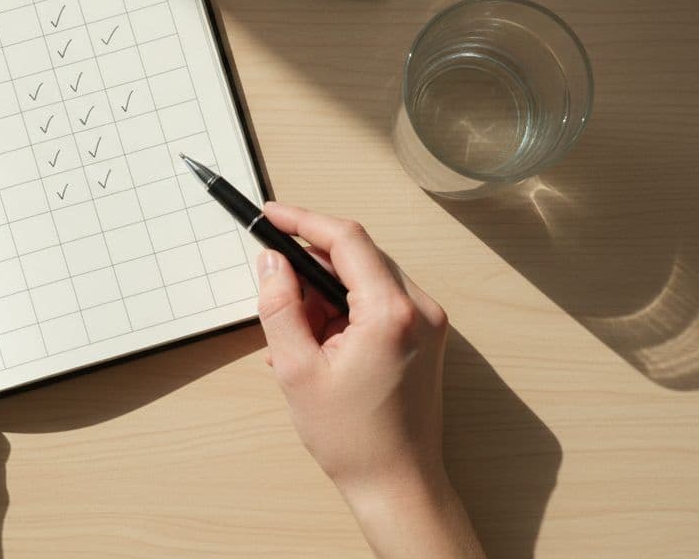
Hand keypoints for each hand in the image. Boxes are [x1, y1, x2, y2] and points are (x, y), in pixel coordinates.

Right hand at [255, 204, 482, 558]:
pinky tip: (319, 345)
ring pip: (367, 277)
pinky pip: (379, 300)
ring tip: (297, 338)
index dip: (302, 220)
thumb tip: (271, 263)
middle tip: (275, 291)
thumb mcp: (297, 370)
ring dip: (326, 292)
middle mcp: (420, 309)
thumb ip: (280, 307)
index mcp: (391, 312)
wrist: (398, 484)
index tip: (269, 215)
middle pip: (358, 255)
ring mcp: (429, 322)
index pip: (346, 239)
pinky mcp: (426, 336)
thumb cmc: (352, 438)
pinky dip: (345, 310)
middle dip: (310, 266)